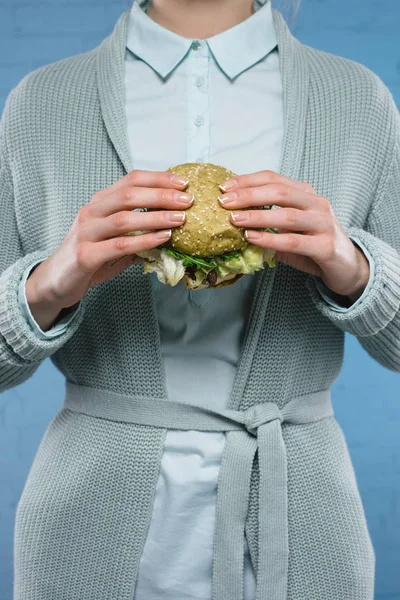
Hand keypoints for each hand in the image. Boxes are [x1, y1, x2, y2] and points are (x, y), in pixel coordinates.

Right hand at [27, 170, 193, 308]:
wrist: (56, 280)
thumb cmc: (90, 256)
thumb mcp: (114, 237)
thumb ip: (138, 230)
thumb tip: (173, 226)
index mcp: (100, 202)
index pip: (131, 181)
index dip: (158, 179)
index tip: (182, 183)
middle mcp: (92, 212)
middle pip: (129, 195)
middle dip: (161, 195)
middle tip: (187, 200)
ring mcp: (87, 232)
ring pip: (125, 218)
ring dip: (155, 217)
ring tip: (180, 219)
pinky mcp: (86, 254)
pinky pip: (119, 245)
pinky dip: (143, 241)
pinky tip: (162, 239)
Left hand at [218, 170, 369, 301]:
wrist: (347, 267)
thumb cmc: (312, 245)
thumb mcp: (289, 228)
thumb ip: (267, 220)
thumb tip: (231, 216)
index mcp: (305, 194)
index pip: (274, 179)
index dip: (248, 180)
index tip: (224, 187)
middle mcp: (316, 204)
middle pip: (280, 192)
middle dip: (249, 195)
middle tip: (224, 202)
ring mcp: (323, 224)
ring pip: (287, 215)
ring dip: (258, 216)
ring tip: (234, 219)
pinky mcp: (326, 247)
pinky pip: (294, 242)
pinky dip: (271, 239)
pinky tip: (252, 238)